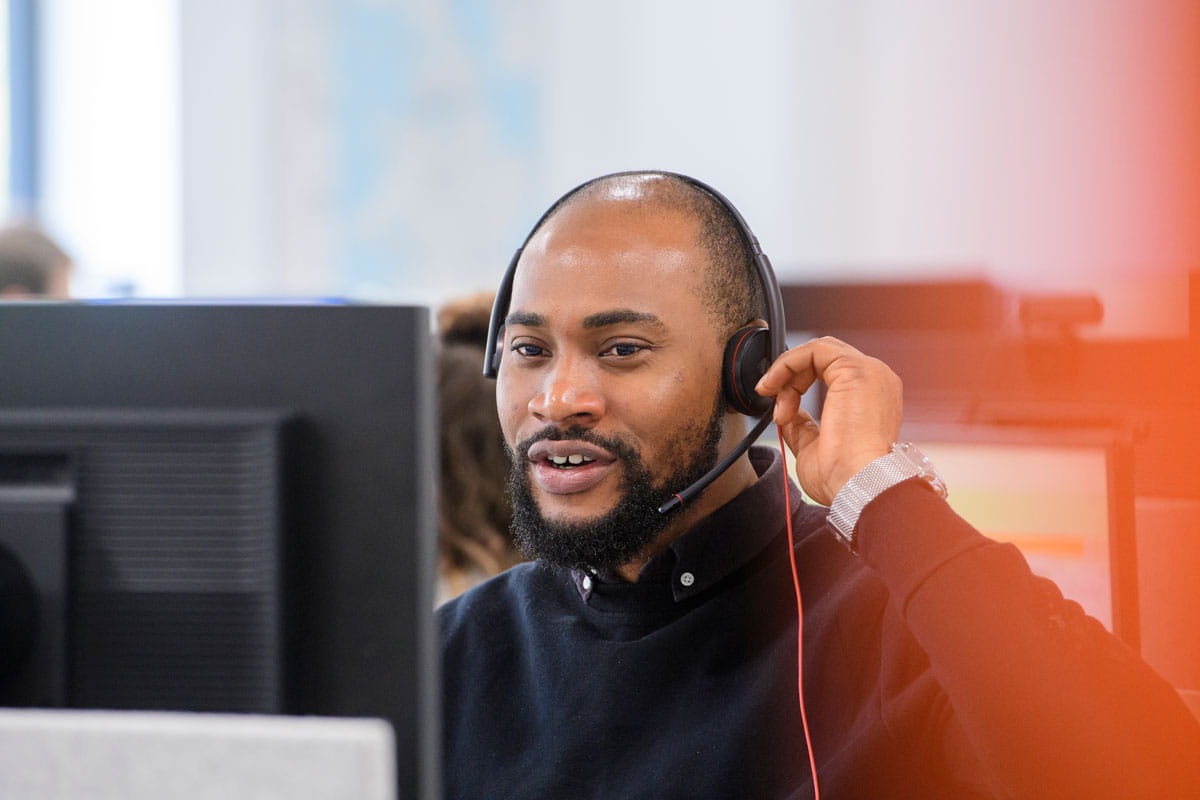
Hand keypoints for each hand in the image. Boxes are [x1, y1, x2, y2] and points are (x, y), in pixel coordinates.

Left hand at [754, 337, 902, 505]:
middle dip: (790, 377)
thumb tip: (786, 413)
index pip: (829, 374)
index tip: (778, 412)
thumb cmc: (843, 478)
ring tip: (771, 395)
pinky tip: (774, 384)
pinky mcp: (856, 369)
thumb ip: (801, 426)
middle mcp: (875, 381)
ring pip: (818, 351)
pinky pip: (815, 349)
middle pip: (823, 360)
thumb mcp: (812, 448)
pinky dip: (788, 362)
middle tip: (770, 399)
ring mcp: (869, 372)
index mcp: (870, 399)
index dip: (796, 386)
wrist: (859, 486)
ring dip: (787, 371)